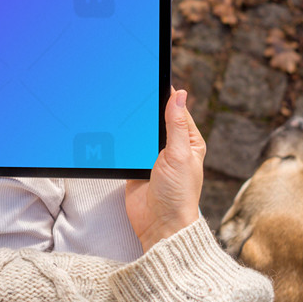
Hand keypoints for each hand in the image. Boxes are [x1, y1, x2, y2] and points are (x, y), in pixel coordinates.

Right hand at [125, 89, 205, 251]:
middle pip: (155, 119)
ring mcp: (152, 157)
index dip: (165, 94)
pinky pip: (127, 147)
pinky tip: (113, 130)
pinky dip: (121, 140)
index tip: (151, 76)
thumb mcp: (180, 154)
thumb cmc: (178, 195)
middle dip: (144, 109)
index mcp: (189, 141)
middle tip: (130, 91)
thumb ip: (176, 125)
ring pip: (140, 131)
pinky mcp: (136, 166)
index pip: (177, 110)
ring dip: (131, 125)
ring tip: (119, 108)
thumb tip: (180, 95)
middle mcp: (172, 147)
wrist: (159, 225)